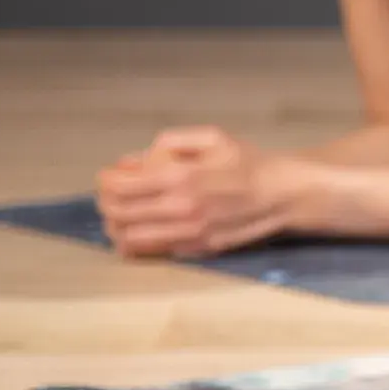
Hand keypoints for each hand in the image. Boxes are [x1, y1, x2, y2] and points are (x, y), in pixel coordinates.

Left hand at [94, 127, 295, 256]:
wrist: (283, 195)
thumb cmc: (248, 163)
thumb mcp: (212, 138)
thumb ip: (170, 142)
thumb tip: (132, 161)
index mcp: (181, 177)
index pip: (119, 186)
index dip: (105, 180)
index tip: (107, 175)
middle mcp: (180, 208)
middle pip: (118, 213)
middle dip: (105, 202)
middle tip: (110, 194)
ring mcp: (188, 233)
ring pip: (128, 237)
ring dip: (115, 225)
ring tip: (121, 214)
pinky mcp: (197, 249)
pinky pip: (151, 252)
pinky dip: (134, 243)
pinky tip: (136, 233)